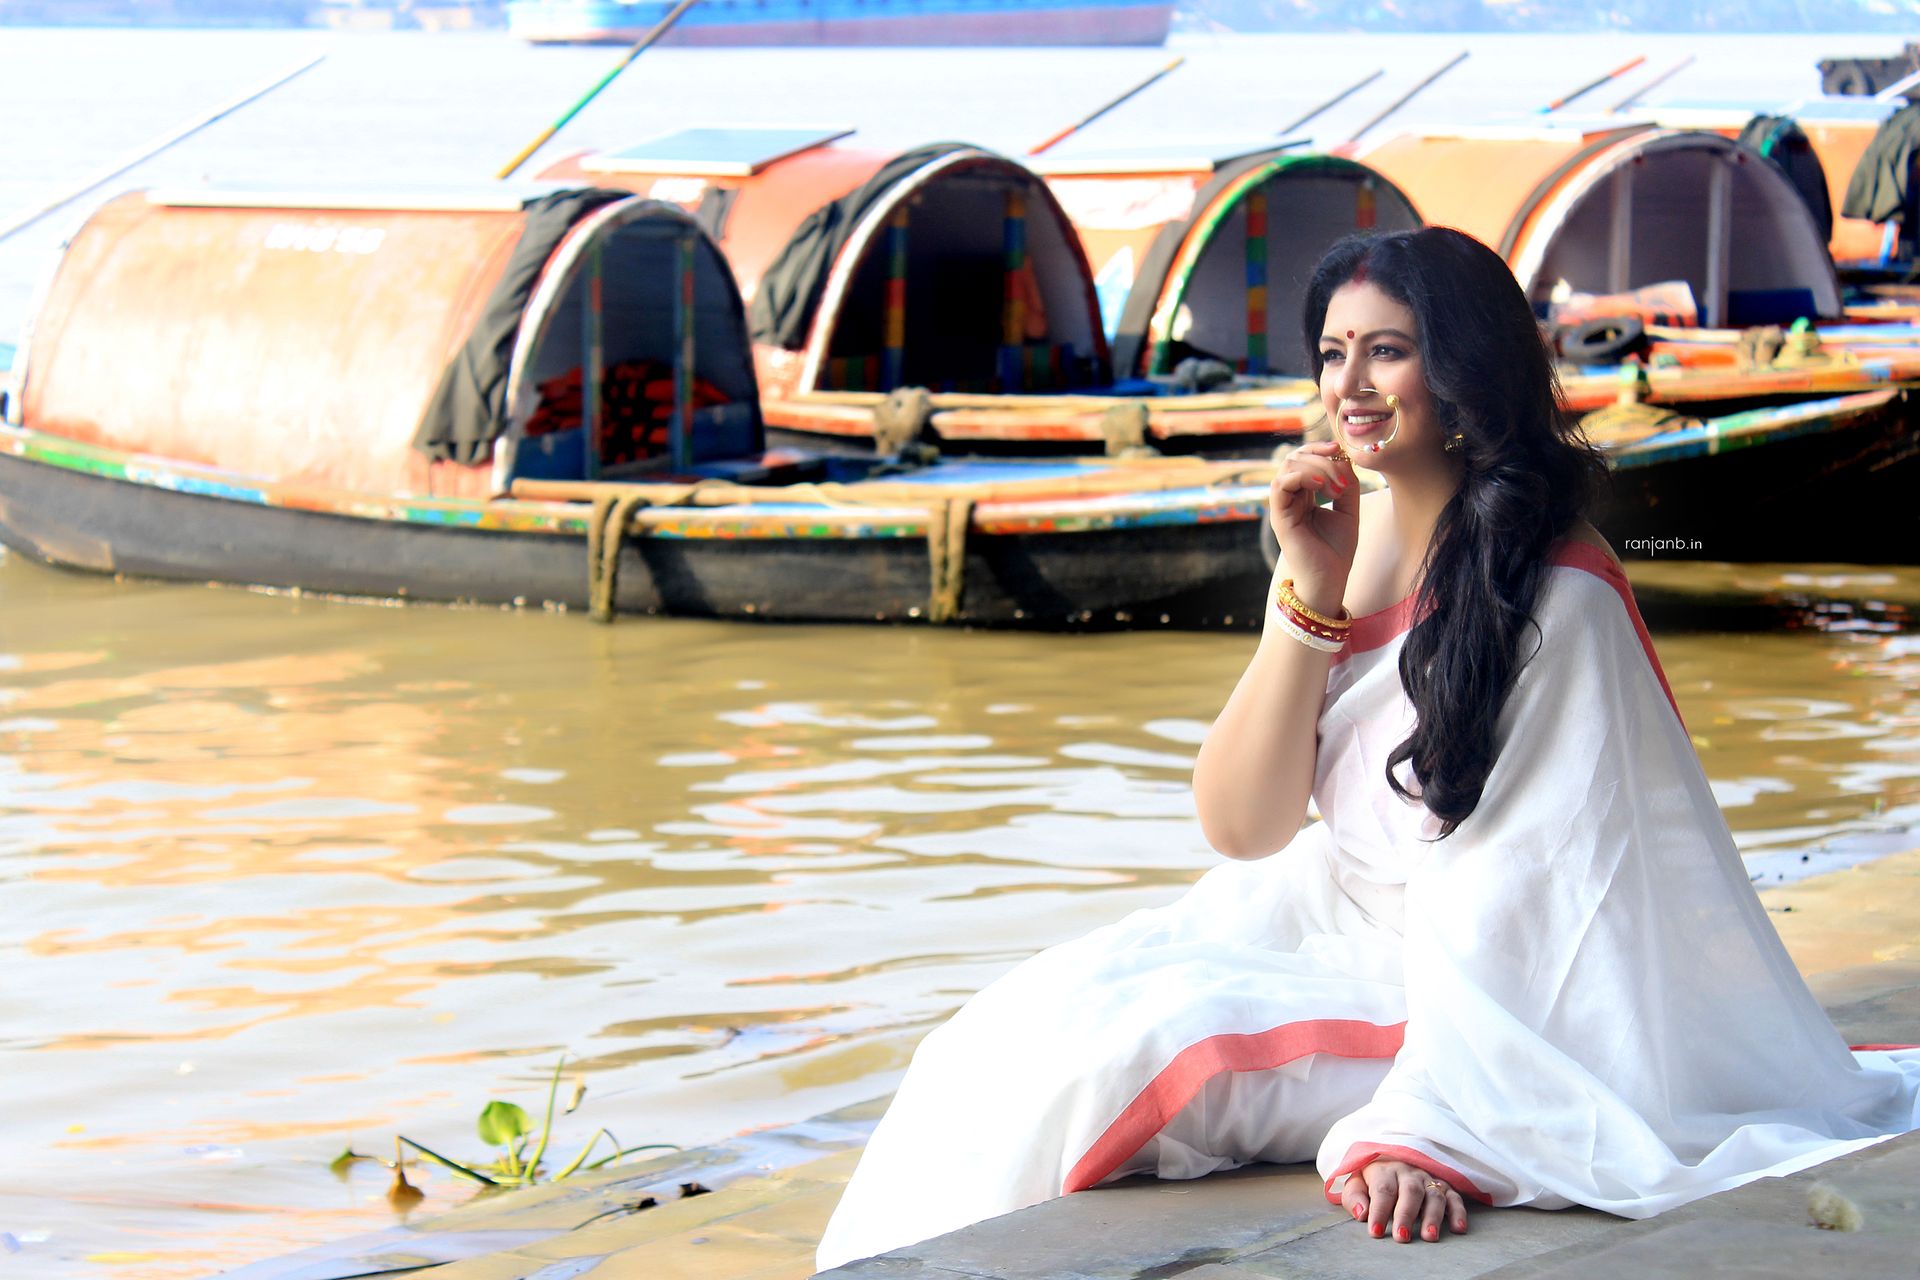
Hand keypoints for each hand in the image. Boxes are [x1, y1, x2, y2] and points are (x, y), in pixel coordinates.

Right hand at [1268, 440, 1357, 615]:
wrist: (1330, 580)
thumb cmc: (1337, 550)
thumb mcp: (1348, 509)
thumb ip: (1346, 483)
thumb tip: (1343, 458)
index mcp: (1303, 494)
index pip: (1303, 458)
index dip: (1319, 448)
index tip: (1340, 449)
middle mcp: (1290, 498)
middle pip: (1294, 458)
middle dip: (1320, 456)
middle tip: (1343, 473)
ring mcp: (1283, 507)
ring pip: (1287, 467)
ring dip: (1315, 468)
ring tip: (1337, 488)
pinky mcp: (1280, 518)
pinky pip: (1280, 485)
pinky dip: (1302, 478)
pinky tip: (1323, 489)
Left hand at [1338, 1159, 1467, 1242]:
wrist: (1390, 1158)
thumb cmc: (1371, 1179)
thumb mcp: (1356, 1184)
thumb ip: (1355, 1197)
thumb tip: (1361, 1214)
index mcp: (1384, 1170)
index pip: (1383, 1189)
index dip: (1379, 1211)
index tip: (1376, 1232)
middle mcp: (1408, 1173)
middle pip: (1410, 1191)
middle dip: (1406, 1215)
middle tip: (1402, 1238)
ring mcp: (1428, 1179)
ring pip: (1434, 1195)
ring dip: (1433, 1217)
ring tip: (1429, 1237)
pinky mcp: (1444, 1187)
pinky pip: (1455, 1197)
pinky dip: (1459, 1212)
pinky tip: (1458, 1229)